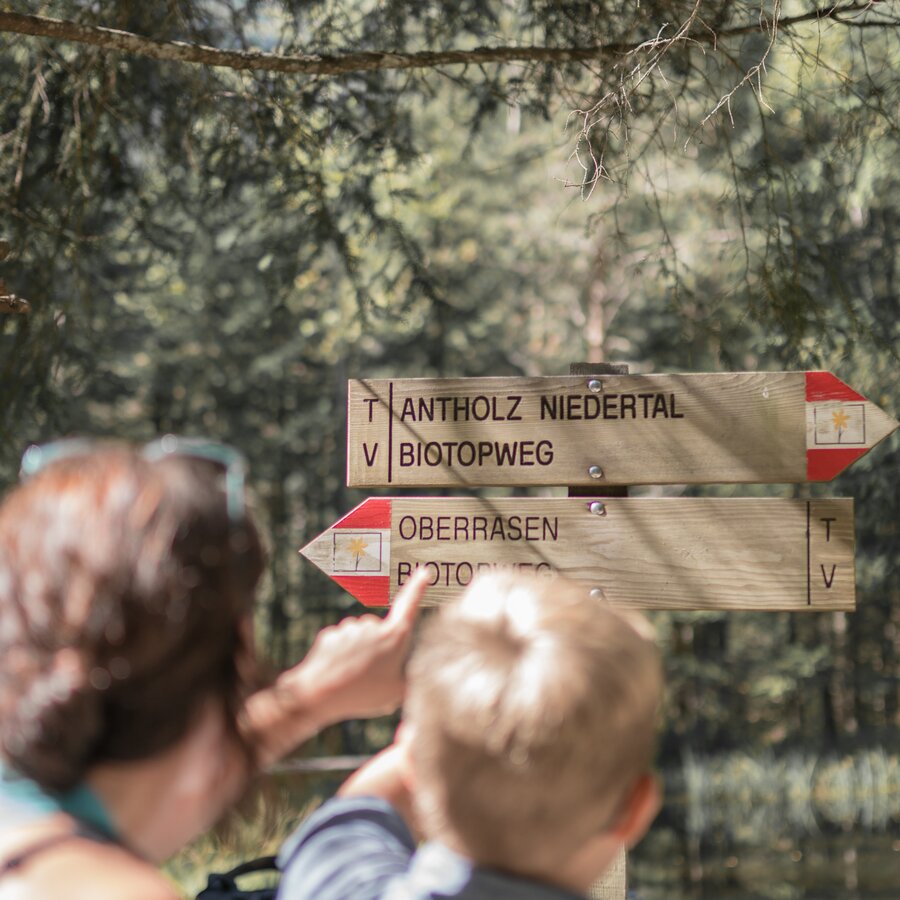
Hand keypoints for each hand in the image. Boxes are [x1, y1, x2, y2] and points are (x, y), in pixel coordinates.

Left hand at [285, 567, 427, 722]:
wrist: (317, 696)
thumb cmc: (362, 696)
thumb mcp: (398, 692)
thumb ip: (409, 675)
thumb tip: (414, 666)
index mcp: (394, 636)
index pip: (409, 606)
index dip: (418, 588)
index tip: (424, 572)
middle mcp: (373, 625)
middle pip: (381, 633)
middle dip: (379, 650)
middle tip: (372, 678)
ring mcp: (350, 628)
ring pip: (360, 638)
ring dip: (359, 654)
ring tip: (353, 679)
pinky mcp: (331, 634)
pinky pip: (342, 643)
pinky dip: (341, 657)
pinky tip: (337, 674)